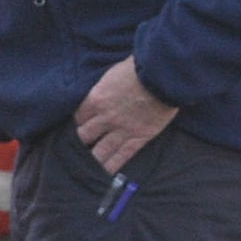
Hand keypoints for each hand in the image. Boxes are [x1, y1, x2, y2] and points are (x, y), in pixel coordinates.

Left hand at [74, 57, 177, 173]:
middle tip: (77, 149)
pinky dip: (112, 166)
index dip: (77, 123)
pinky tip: (105, 174)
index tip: (77, 126)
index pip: (78, 116)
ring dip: (92, 159)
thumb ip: (105, 85)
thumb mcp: (114, 72)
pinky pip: (121, 156)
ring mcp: (121, 129)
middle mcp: (104, 117)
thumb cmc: (140, 67)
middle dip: (80, 142)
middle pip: (84, 136)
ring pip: (100, 151)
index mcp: (96, 98)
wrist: (163, 75)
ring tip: (87, 168)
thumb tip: (103, 89)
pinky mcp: (138, 137)